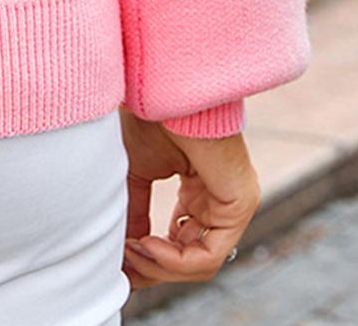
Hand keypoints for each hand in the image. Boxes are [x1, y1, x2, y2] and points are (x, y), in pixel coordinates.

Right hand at [117, 106, 260, 287]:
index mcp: (199, 192)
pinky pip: (208, 256)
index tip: (117, 262)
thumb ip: (134, 213)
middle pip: (189, 258)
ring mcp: (233, 205)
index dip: (149, 258)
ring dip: (158, 265)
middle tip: (120, 267)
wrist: (162, 90)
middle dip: (151, 268)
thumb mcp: (135, 175)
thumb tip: (121, 252)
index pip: (182, 243)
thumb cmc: (149, 118)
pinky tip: (146, 244)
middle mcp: (219, 201)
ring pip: (199, 263)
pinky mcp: (239, 205)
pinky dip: (173, 260)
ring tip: (129, 249)